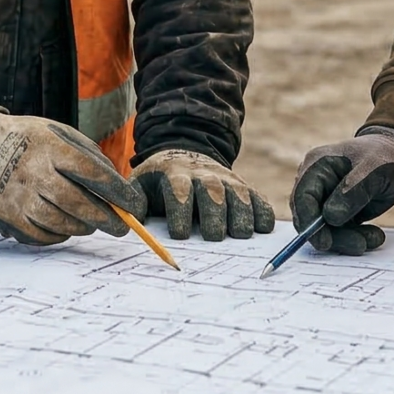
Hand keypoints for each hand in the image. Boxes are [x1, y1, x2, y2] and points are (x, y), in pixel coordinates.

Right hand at [0, 114, 146, 246]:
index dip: (119, 193)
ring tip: (91, 223)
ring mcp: (18, 197)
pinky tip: (65, 228)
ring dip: (83, 227)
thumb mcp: (56, 132)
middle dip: (106, 219)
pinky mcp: (7, 216)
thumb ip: (87, 154)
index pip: (92, 173)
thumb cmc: (26, 139)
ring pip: (61, 224)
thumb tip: (118, 184)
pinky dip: (59, 236)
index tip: (135, 206)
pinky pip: (41, 236)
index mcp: (50, 147)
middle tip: (121, 227)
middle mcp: (33, 172)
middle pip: (79, 204)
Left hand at [131, 149, 275, 240]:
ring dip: (242, 213)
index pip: (179, 189)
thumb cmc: (159, 182)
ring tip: (240, 235)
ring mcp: (227, 180)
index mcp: (175, 174)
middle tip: (214, 237)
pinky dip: (263, 212)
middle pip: (212, 191)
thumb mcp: (140, 184)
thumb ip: (133, 200)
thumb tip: (130, 220)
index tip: (179, 235)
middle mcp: (204, 175)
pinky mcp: (245, 188)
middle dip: (214, 214)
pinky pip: (258, 198)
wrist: (184, 155)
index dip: (180, 211)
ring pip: (239, 193)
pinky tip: (262, 229)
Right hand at [290, 125, 393, 255]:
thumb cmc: (385, 157)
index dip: (308, 222)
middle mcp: (316, 183)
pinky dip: (355, 238)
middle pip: (310, 218)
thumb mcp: (372, 171)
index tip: (324, 242)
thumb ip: (351, 193)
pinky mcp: (338, 212)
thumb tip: (329, 218)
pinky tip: (374, 236)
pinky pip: (339, 232)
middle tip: (359, 245)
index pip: (301, 197)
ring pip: (325, 230)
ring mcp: (326, 198)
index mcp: (316, 166)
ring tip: (375, 238)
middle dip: (333, 235)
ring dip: (348, 239)